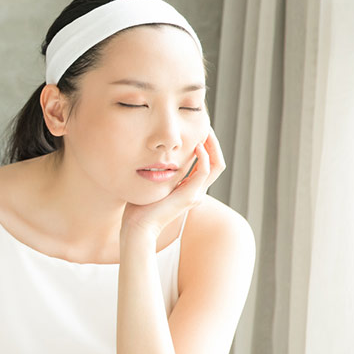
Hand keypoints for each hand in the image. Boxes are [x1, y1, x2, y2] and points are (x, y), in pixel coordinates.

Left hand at [121, 124, 226, 238]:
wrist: (137, 228)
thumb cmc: (138, 209)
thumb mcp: (150, 185)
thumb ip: (155, 173)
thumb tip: (147, 158)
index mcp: (188, 189)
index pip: (206, 163)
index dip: (205, 146)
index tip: (195, 130)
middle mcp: (196, 191)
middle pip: (216, 162)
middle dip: (212, 142)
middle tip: (205, 126)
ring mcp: (195, 194)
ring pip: (216, 165)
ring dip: (212, 145)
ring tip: (205, 130)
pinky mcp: (189, 196)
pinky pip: (204, 172)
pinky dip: (203, 157)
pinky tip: (196, 146)